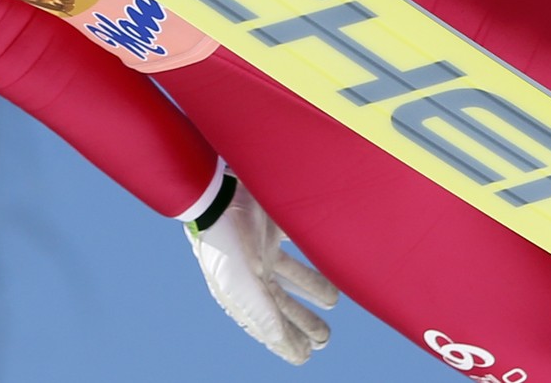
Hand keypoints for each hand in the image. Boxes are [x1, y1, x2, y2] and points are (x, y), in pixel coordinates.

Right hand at [183, 175, 339, 363]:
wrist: (218, 193)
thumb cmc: (225, 243)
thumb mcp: (242, 285)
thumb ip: (264, 316)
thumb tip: (288, 346)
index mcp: (245, 292)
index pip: (269, 325)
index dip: (286, 342)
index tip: (305, 356)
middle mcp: (255, 273)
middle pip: (283, 304)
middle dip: (303, 322)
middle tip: (324, 339)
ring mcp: (265, 249)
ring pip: (294, 275)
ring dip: (313, 288)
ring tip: (332, 301)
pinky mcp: (274, 224)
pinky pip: (300, 241)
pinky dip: (314, 250)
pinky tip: (331, 257)